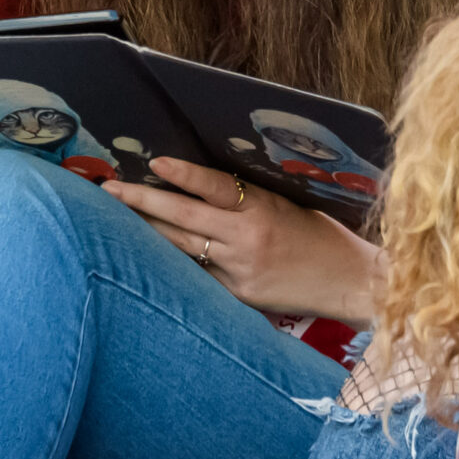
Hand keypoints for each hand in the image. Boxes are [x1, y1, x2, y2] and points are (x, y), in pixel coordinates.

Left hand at [106, 157, 381, 322]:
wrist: (349, 281)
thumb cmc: (322, 235)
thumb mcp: (289, 205)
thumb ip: (248, 200)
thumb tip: (202, 187)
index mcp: (262, 209)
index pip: (214, 186)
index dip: (183, 174)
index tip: (154, 162)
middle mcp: (246, 239)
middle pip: (183, 218)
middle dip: (141, 203)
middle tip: (108, 190)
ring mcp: (239, 271)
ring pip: (181, 249)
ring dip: (147, 233)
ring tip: (114, 220)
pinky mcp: (238, 297)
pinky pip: (197, 277)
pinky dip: (174, 264)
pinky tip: (146, 258)